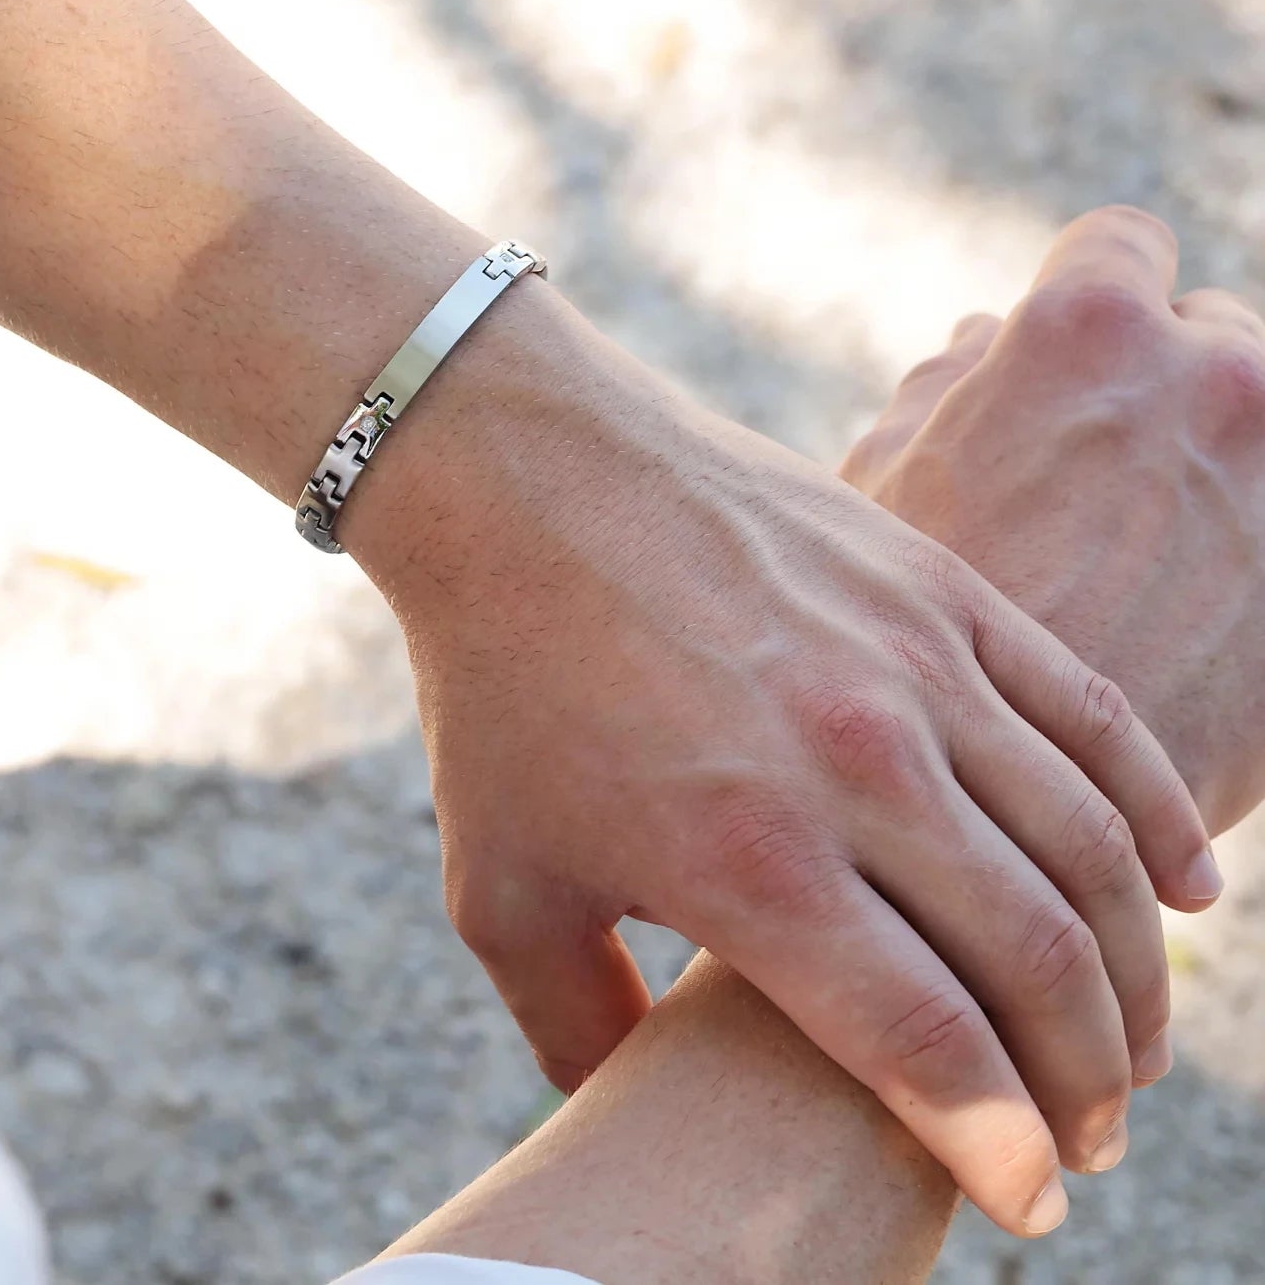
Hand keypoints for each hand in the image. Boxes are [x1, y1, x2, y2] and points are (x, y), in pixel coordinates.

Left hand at [360, 278, 1215, 1236]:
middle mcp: (856, 768)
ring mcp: (914, 666)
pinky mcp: (938, 587)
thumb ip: (573, 1025)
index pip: (931, 1051)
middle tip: (1086, 1136)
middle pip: (1038, 964)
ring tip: (1127, 1045)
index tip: (1030, 1201)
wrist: (519, 479)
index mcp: (748, 864)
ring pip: (1088, 852)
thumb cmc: (497, 685)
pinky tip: (1181, 888)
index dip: (1001, 1150)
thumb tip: (632, 1106)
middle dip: (1085, 1084)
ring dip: (1134, 974)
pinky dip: (1154, 816)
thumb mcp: (499, 888)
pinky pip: (1093, 717)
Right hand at [844, 205, 1264, 838]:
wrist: (995, 821)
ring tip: (1146, 561)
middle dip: (1162, 388)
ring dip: (1223, 471)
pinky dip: (1254, 555)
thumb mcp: (882, 490)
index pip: (1119, 242)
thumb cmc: (905, 643)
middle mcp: (1217, 376)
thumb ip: (942, 393)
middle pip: (1216, 333)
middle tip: (1094, 482)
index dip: (1087, 291)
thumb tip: (979, 341)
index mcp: (1086, 330)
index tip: (1066, 355)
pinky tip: (1196, 614)